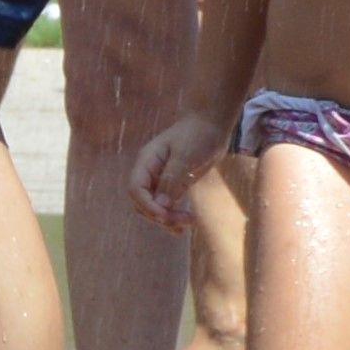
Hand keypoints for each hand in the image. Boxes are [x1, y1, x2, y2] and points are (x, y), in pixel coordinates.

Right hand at [128, 115, 219, 235]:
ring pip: (156, 207)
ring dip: (167, 219)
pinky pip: (168, 205)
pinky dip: (173, 216)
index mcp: (147, 162)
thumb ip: (172, 180)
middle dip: (159, 215)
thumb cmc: (198, 134)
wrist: (213, 123)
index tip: (165, 216)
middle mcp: (150, 173)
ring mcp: (162, 179)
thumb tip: (161, 206)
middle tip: (182, 221)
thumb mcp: (185, 156)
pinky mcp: (175, 184)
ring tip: (185, 226)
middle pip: (143, 202)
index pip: (136, 189)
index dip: (147, 206)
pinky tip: (184, 225)